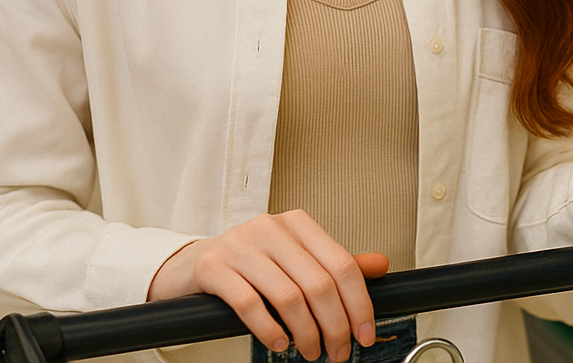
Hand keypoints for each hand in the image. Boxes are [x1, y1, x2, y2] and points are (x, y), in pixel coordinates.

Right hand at [147, 210, 389, 360]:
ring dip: (305, 333)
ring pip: (288, 296)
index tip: (364, 334)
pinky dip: (269, 330)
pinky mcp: (213, 266)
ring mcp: (240, 244)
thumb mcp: (295, 260)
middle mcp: (270, 227)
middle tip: (337, 353)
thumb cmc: (251, 267)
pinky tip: (279, 343)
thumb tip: (380, 265)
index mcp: (297, 223)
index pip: (342, 264)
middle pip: (319, 283)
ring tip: (309, 351)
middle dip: (334, 326)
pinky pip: (249, 304)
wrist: (192, 266)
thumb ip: (334, 264)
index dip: (359, 304)